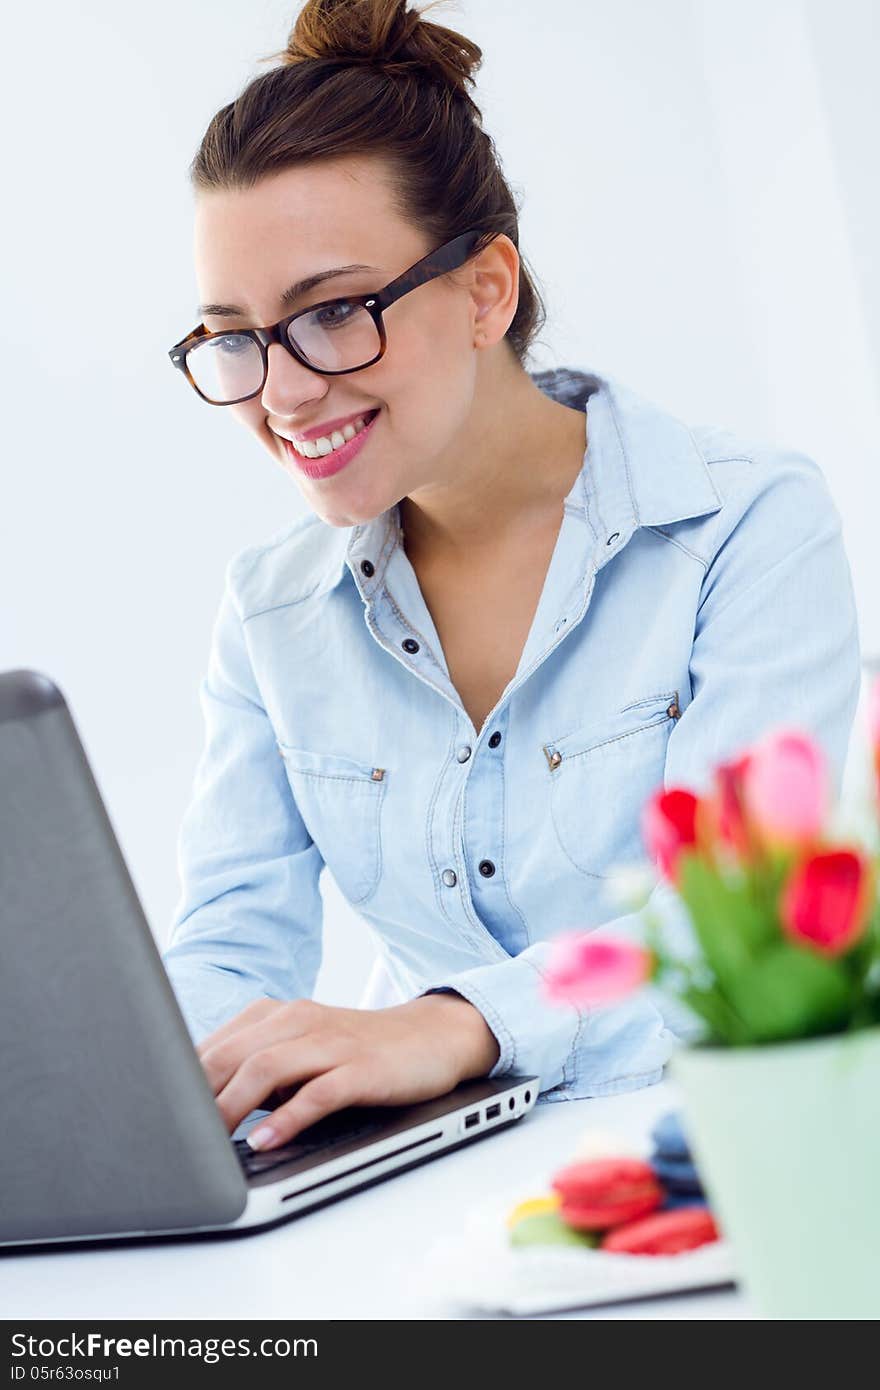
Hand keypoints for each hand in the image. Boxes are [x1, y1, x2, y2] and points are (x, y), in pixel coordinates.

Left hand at [196, 994, 500, 1149]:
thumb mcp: (300, 1053)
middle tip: (173, 1135)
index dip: (180, 1082)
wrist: (431, 1037)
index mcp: (275, 1016)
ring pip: (266, 1069)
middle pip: (231, 1055)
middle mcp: (297, 1021)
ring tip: (211, 1141)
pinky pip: (317, 1092)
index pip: (213, 1046)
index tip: (157, 1115)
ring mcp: (330, 1043)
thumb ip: (256, 1071)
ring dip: (232, 1107)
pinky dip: (287, 1118)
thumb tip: (200, 1109)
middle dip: (196, 1097)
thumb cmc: (357, 1052)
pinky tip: (267, 1140)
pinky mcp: (360, 1068)